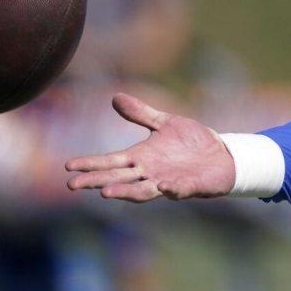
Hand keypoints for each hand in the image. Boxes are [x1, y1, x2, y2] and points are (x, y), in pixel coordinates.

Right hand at [65, 93, 235, 201]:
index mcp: (142, 157)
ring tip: (106, 192)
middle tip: (74, 184)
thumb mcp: (165, 123)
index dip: (91, 164)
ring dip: (125, 192)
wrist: (221, 153)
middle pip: (118, 178)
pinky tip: (163, 186)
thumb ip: (141, 114)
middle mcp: (150, 172)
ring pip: (142, 190)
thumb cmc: (191, 141)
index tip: (68, 166)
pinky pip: (178, 190)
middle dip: (96, 181)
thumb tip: (115, 97)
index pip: (111, 161)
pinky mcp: (189, 187)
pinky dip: (171, 189)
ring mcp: (168, 181)